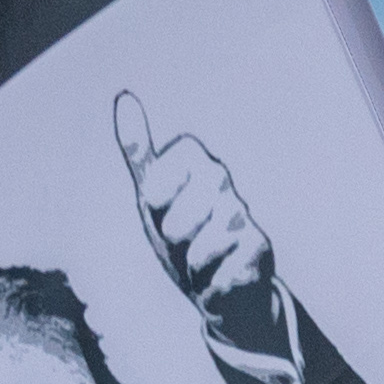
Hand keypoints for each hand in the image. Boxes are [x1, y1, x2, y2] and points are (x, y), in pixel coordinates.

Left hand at [115, 95, 280, 343]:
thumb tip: (123, 97)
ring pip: (199, 253)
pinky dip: (212, 286)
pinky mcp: (259, 248)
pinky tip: (221, 277)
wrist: (222, 285)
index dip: (157, 196)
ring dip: (192, 268)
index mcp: (197, 163)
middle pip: (176, 222)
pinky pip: (218, 277)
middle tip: (183, 240)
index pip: (163, 174)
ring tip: (203, 261)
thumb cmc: (184, 236)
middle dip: (173, 241)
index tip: (158, 205)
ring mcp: (242, 215)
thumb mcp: (153, 196)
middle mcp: (223, 182)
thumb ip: (139, 151)